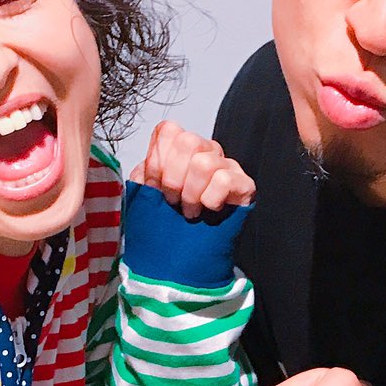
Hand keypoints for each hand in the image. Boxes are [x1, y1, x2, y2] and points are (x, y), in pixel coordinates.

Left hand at [129, 120, 253, 219]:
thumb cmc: (169, 224)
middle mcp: (206, 151)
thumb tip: (143, 169)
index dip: (156, 160)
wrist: (188, 255)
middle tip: (172, 200)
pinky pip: (224, 181)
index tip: (154, 187)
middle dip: (172, 177)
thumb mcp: (147, 197)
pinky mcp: (244, 184)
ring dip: (191, 193)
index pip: (168, 130)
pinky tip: (208, 210)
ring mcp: (227, 166)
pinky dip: (210, 200)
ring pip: (204, 163)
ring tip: (189, 210)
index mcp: (182, 148)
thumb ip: (141, 177)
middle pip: (188, 141)